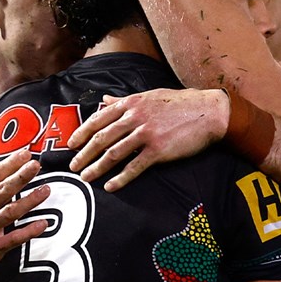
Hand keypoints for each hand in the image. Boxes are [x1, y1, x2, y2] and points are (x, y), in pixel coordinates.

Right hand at [0, 149, 49, 281]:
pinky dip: (29, 231)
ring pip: (10, 212)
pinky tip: (43, 224)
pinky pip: (14, 239)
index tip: (25, 154)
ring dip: (30, 201)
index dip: (9, 165)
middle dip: (20, 177)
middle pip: (2, 191)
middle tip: (36, 165)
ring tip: (46, 190)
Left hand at [68, 89, 228, 190]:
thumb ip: (125, 100)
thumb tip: (104, 100)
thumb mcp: (150, 95)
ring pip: (113, 153)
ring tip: (86, 177)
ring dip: (97, 167)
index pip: (99, 119)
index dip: (82, 132)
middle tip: (73, 166)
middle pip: (102, 138)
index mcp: (131, 103)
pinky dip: (120, 178)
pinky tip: (111, 186)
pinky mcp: (158, 150)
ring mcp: (146, 134)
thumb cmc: (181, 103)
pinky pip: (134, 167)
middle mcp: (135, 117)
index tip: (71, 144)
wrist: (209, 112)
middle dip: (84, 153)